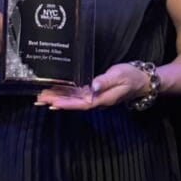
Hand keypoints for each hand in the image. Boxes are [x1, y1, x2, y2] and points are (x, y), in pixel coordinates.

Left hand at [35, 62, 152, 110]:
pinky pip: (77, 95)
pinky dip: (66, 94)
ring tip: (42, 97)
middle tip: (39, 99)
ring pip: (74, 100)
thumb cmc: (131, 76)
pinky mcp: (94, 92)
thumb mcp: (120, 76)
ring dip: (58, 98)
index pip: (82, 104)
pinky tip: (55, 92)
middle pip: (74, 104)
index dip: (67, 104)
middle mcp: (97, 100)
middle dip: (57, 102)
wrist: (141, 80)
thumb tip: (93, 86)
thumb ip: (106, 81)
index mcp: (103, 98)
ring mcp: (95, 97)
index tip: (53, 103)